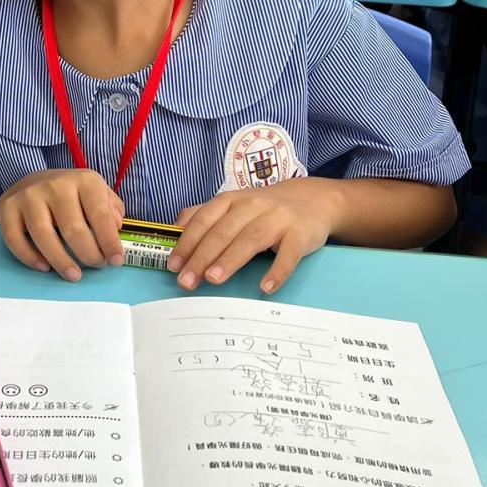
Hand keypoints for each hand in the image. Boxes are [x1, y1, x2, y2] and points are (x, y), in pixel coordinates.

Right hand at [0, 169, 123, 280]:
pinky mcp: (7, 207)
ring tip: (73, 275)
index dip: (109, 242)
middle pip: (72, 228)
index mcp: (83, 180)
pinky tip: (44, 267)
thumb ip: (111, 209)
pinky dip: (29, 257)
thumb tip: (116, 228)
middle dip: (88, 254)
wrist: (33, 182)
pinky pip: (15, 238)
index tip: (116, 261)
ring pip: (43, 235)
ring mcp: (29, 196)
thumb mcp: (97, 193)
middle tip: (95, 266)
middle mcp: (55, 185)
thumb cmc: (72, 195)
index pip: (100, 214)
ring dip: (61, 260)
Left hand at [169, 178, 335, 293]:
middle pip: (223, 232)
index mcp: (231, 200)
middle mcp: (252, 205)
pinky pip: (288, 254)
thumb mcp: (233, 205)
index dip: (187, 243)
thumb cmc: (264, 209)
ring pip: (251, 239)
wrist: (312, 200)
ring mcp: (278, 218)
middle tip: (187, 281)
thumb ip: (204, 215)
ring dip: (230, 260)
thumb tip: (174, 229)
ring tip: (214, 279)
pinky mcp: (300, 233)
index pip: (203, 221)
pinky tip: (266, 287)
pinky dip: (277, 271)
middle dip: (202, 257)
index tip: (174, 266)